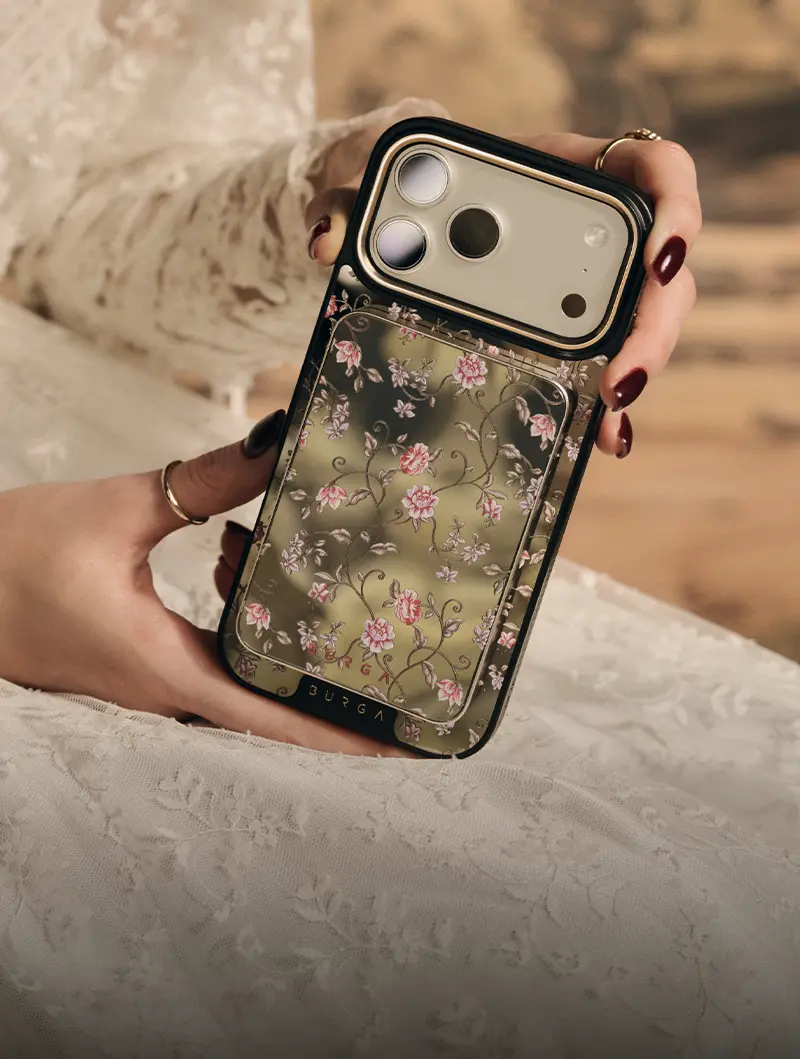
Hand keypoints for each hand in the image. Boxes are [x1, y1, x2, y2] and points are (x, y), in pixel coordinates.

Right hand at [0, 412, 408, 756]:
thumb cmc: (12, 557)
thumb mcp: (115, 509)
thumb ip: (205, 482)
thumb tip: (277, 443)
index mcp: (163, 666)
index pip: (270, 719)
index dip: (338, 735)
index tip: (397, 743)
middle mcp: (164, 690)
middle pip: (269, 706)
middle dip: (325, 678)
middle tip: (389, 655)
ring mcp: (149, 684)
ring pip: (239, 679)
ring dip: (276, 636)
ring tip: (304, 582)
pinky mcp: (137, 665)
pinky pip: (210, 661)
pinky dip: (239, 625)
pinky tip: (236, 569)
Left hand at [305, 125, 700, 459]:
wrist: (404, 221)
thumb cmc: (408, 187)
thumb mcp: (380, 181)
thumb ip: (351, 197)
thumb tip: (325, 241)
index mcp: (570, 175)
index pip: (656, 174)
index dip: (677, 209)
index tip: (657, 256)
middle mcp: (596, 233)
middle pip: (664, 272)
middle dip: (654, 326)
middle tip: (619, 377)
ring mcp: (589, 287)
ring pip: (645, 324)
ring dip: (638, 369)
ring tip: (610, 413)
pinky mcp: (571, 331)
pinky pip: (608, 363)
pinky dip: (610, 402)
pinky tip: (604, 436)